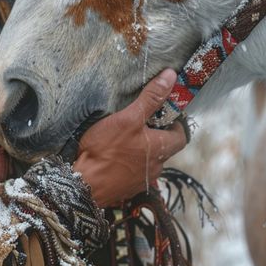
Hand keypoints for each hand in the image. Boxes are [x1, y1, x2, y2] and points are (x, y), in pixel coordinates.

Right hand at [73, 69, 186, 207]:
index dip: (177, 124)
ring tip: (126, 137)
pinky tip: (115, 155)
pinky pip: (134, 172)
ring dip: (142, 149)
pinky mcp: (127, 188)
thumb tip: (170, 77)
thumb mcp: (129, 118)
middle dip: (156, 135)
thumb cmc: (106, 150)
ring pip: (149, 160)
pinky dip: (129, 162)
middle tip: (142, 121)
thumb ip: (151, 98)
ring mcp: (141, 180)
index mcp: (160, 149)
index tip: (166, 114)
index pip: (181, 137)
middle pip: (164, 148)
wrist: (83, 185)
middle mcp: (155, 167)